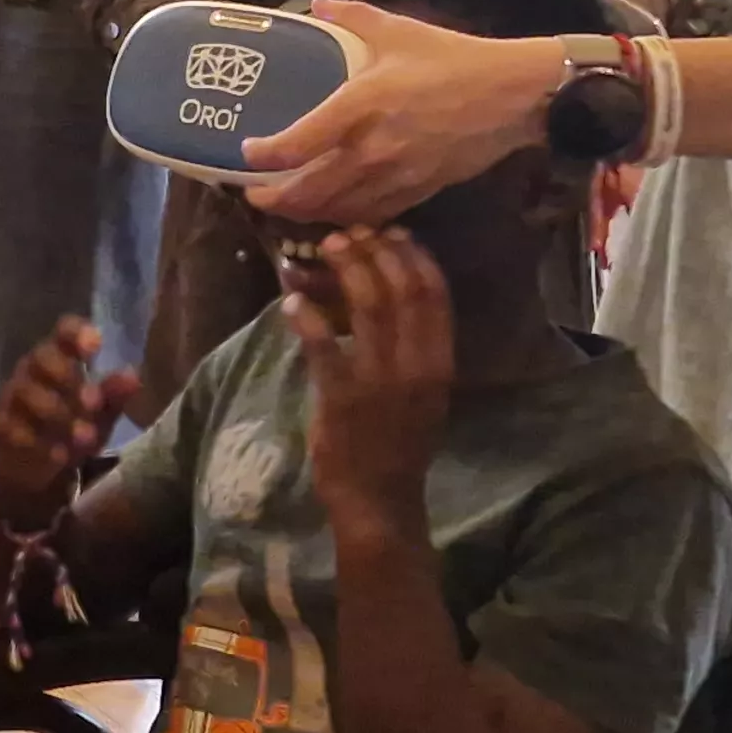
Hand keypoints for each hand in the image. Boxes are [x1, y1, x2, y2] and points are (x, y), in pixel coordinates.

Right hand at [0, 317, 138, 527]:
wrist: (36, 464)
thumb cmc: (73, 424)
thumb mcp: (100, 412)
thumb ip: (114, 394)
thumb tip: (133, 376)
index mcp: (60, 357)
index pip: (64, 332)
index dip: (76, 333)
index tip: (95, 346)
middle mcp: (32, 371)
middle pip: (41, 359)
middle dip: (66, 377)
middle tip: (93, 402)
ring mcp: (13, 398)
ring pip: (27, 394)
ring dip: (58, 415)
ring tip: (86, 437)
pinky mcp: (0, 428)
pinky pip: (15, 429)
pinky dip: (40, 444)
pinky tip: (61, 456)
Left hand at [240, 0, 550, 223]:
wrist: (515, 96)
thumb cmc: (455, 60)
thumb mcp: (399, 31)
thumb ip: (352, 18)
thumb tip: (316, 5)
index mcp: (359, 105)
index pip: (295, 144)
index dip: (262, 156)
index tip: (247, 153)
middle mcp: (371, 149)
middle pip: (307, 192)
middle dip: (272, 200)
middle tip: (254, 194)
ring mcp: (395, 176)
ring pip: (335, 211)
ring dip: (304, 213)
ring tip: (287, 204)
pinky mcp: (418, 192)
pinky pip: (370, 216)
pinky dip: (344, 218)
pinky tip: (334, 211)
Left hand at [284, 225, 452, 538]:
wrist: (379, 499)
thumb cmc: (397, 442)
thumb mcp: (422, 392)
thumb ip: (412, 347)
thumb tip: (388, 294)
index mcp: (440, 363)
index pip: (435, 294)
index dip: (413, 256)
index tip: (392, 233)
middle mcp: (417, 366)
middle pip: (403, 290)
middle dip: (376, 251)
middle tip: (349, 234)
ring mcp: (380, 381)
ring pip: (369, 306)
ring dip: (346, 269)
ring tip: (324, 249)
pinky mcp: (341, 397)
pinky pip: (323, 344)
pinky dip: (305, 315)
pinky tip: (291, 300)